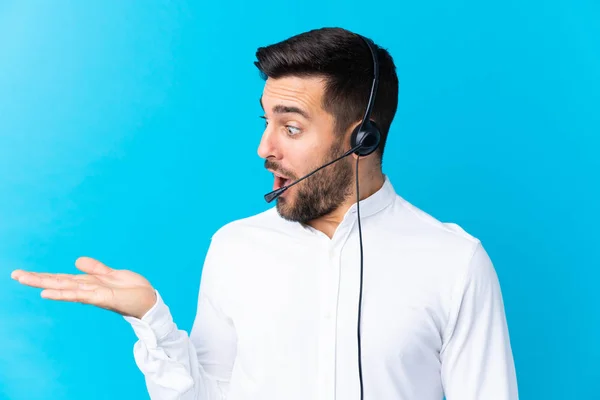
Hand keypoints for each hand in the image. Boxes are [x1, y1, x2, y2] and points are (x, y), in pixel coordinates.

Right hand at [11, 257, 156, 318]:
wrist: (149, 301)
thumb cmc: (132, 290)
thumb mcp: (113, 274)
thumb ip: (96, 268)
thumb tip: (76, 260)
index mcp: (89, 282)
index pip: (62, 278)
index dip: (44, 275)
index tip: (23, 273)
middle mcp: (88, 289)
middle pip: (58, 282)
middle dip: (36, 279)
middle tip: (14, 274)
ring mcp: (93, 294)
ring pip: (65, 287)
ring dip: (44, 284)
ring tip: (24, 279)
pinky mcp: (101, 297)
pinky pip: (79, 295)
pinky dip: (64, 293)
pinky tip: (48, 293)